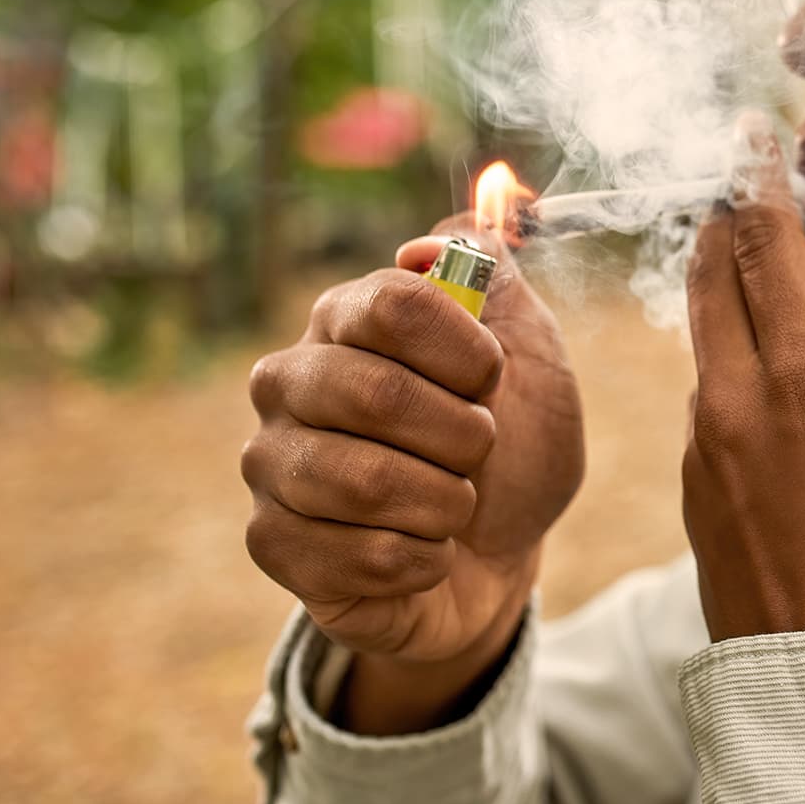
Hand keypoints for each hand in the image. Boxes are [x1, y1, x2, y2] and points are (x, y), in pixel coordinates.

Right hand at [243, 221, 584, 673]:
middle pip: (376, 393)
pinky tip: (423, 552)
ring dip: (445, 503)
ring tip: (453, 504)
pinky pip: (358, 555)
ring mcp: (272, 461)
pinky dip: (421, 560)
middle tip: (478, 452)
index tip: (493, 380)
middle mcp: (291, 380)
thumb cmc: (513, 447)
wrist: (503, 556)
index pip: (394, 303)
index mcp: (347, 318)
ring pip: (365, 483)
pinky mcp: (271, 540)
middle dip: (463, 436)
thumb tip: (430, 243)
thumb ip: (494, 277)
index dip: (467, 351)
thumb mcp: (532, 354)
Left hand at [682, 115, 804, 640]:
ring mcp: (706, 448)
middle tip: (748, 192)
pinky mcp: (697, 493)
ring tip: (770, 278)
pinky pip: (705, 398)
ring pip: (702, 339)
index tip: (748, 135)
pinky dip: (727, 361)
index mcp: (803, 377)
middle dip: (726, 225)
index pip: (762, 244)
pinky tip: (771, 380)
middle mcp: (735, 399)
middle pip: (710, 276)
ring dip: (725, 295)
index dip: (755, 181)